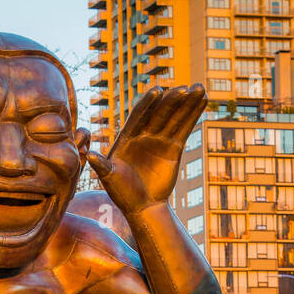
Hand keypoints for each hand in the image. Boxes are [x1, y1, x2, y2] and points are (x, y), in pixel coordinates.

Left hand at [89, 85, 205, 215]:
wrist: (142, 206)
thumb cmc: (122, 194)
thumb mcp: (109, 179)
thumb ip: (102, 166)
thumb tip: (89, 156)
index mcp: (126, 138)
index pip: (138, 117)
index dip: (147, 104)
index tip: (157, 90)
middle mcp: (143, 134)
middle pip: (159, 114)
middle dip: (172, 101)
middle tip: (184, 89)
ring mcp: (159, 139)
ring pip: (174, 117)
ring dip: (187, 102)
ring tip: (200, 87)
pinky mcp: (174, 146)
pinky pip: (185, 127)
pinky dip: (193, 114)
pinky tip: (203, 99)